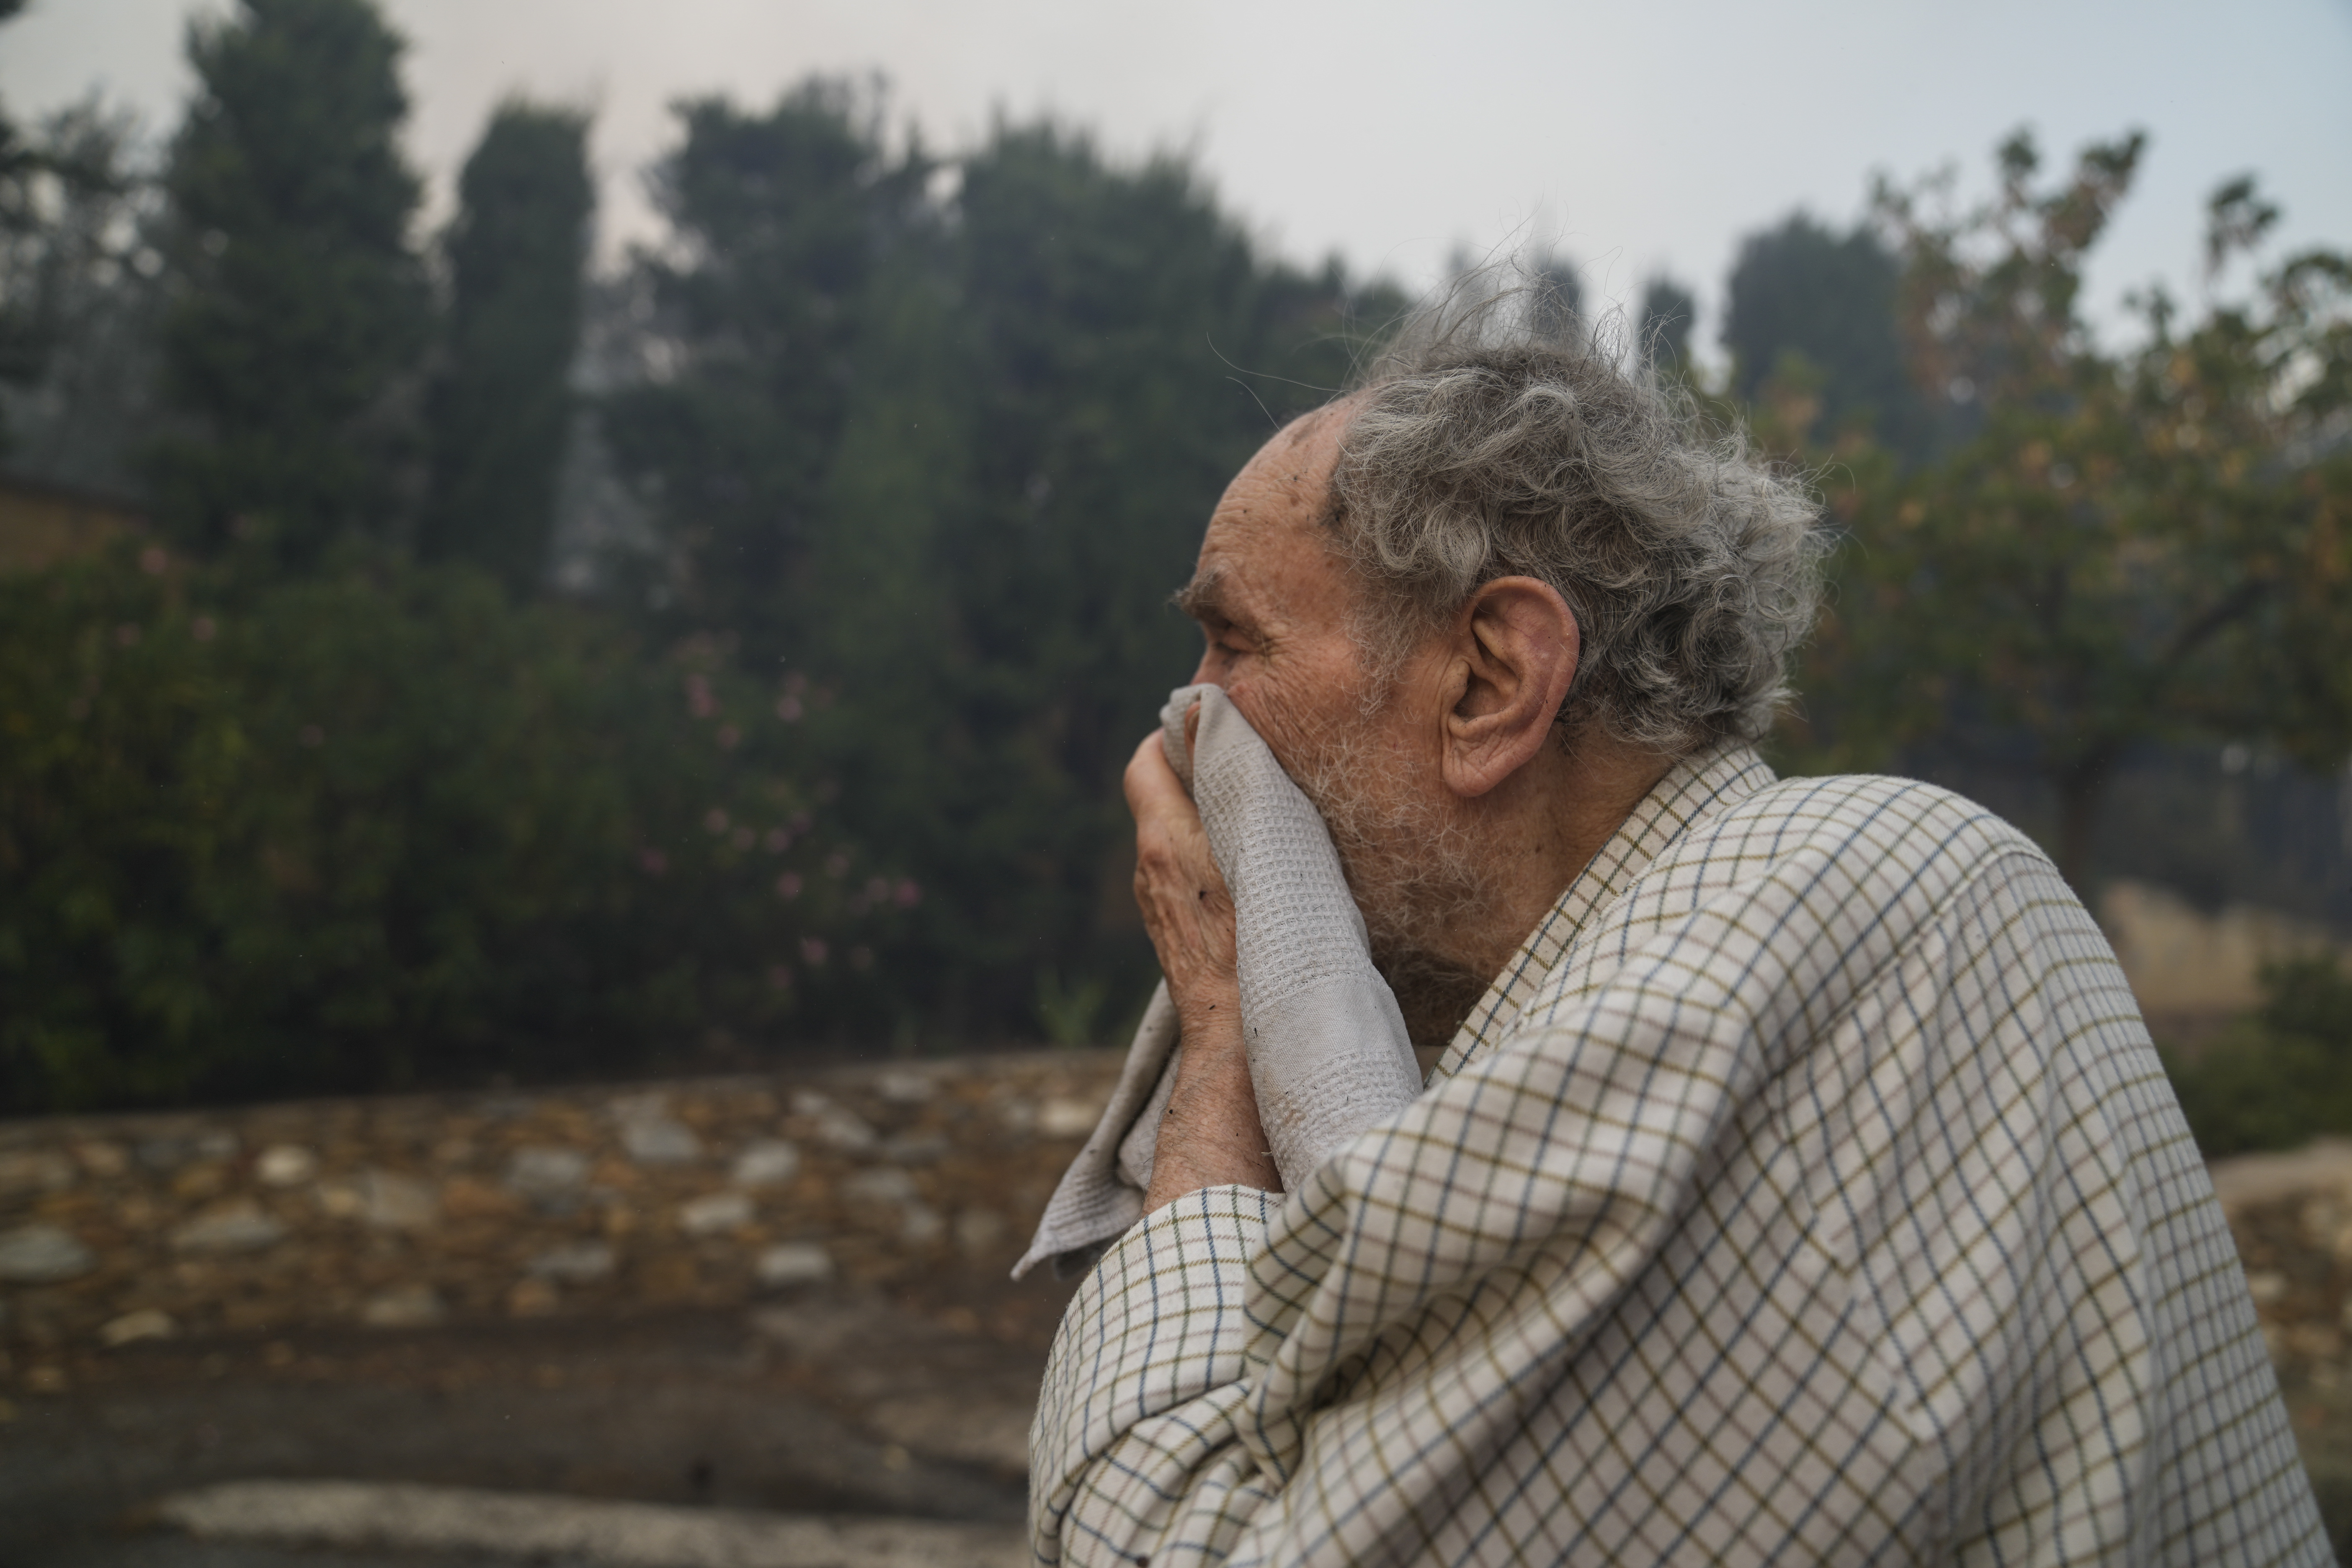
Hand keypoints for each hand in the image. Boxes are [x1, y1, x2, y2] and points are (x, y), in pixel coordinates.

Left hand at [1124, 720, 1279, 1206]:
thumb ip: (1232, 782)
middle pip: (1157, 795)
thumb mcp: (1254, 848)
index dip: (1175, 737)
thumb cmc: (1258, 945)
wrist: (1237, 1039)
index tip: (1216, 731)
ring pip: (1172, 837)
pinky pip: (1183, 873)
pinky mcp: (1171, 931)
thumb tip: (1206, 718)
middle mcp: (1148, 868)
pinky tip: (1249, 868)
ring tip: (1254, 815)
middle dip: (1195, 774)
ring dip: (1205, 819)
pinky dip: (1208, 857)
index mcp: (1163, 839)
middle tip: (1245, 766)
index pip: (1144, 761)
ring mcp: (1156, 903)